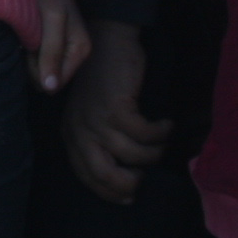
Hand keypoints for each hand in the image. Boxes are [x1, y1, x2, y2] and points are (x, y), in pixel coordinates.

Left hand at [27, 0, 88, 93]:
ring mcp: (63, 54)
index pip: (56, 82)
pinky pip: (37, 64)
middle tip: (28, 40)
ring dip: (28, 59)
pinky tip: (26, 39)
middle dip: (33, 64)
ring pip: (40, 74)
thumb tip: (50, 88)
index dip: (38, 70)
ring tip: (27, 37)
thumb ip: (51, 52)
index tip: (30, 49)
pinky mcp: (52, 50)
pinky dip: (27, 54)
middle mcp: (75, 56)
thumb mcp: (51, 19)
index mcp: (81, 50)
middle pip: (48, 80)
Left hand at [60, 17, 168, 203]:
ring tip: (162, 142)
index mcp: (71, 135)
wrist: (107, 42)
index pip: (87, 176)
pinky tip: (166, 124)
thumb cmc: (104, 82)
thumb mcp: (92, 114)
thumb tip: (123, 178)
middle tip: (145, 177)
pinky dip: (160, 132)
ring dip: (153, 153)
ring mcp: (97, 119)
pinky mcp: (117, 106)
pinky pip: (145, 133)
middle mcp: (80, 130)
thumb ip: (98, 140)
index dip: (110, 191)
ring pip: (132, 155)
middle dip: (128, 183)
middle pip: (105, 174)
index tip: (129, 196)